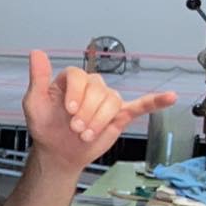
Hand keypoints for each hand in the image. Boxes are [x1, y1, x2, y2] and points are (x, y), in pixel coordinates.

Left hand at [21, 50, 176, 174]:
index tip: (69, 112)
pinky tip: (170, 97)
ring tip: (86, 134)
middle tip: (76, 129)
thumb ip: (38, 77)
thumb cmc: (45, 126)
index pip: (80, 76)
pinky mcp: (119, 115)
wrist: (58, 152)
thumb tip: (36, 52)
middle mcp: (92, 87)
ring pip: (112, 101)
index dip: (76, 94)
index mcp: (72, 81)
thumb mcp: (35, 102)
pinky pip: (141, 105)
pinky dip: (156, 101)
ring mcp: (107, 101)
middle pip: (98, 90)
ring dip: (100, 120)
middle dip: (87, 113)